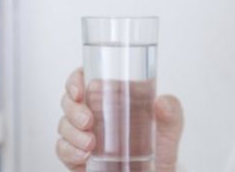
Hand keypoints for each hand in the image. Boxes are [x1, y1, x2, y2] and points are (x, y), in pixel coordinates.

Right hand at [56, 68, 183, 171]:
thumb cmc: (159, 146)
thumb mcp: (170, 126)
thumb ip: (172, 112)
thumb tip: (161, 102)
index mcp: (113, 96)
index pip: (86, 78)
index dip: (76, 80)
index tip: (79, 90)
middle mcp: (95, 112)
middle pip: (69, 100)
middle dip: (73, 109)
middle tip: (88, 122)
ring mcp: (84, 133)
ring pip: (64, 124)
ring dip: (72, 132)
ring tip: (90, 144)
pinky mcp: (78, 154)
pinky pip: (62, 148)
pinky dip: (68, 150)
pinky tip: (83, 155)